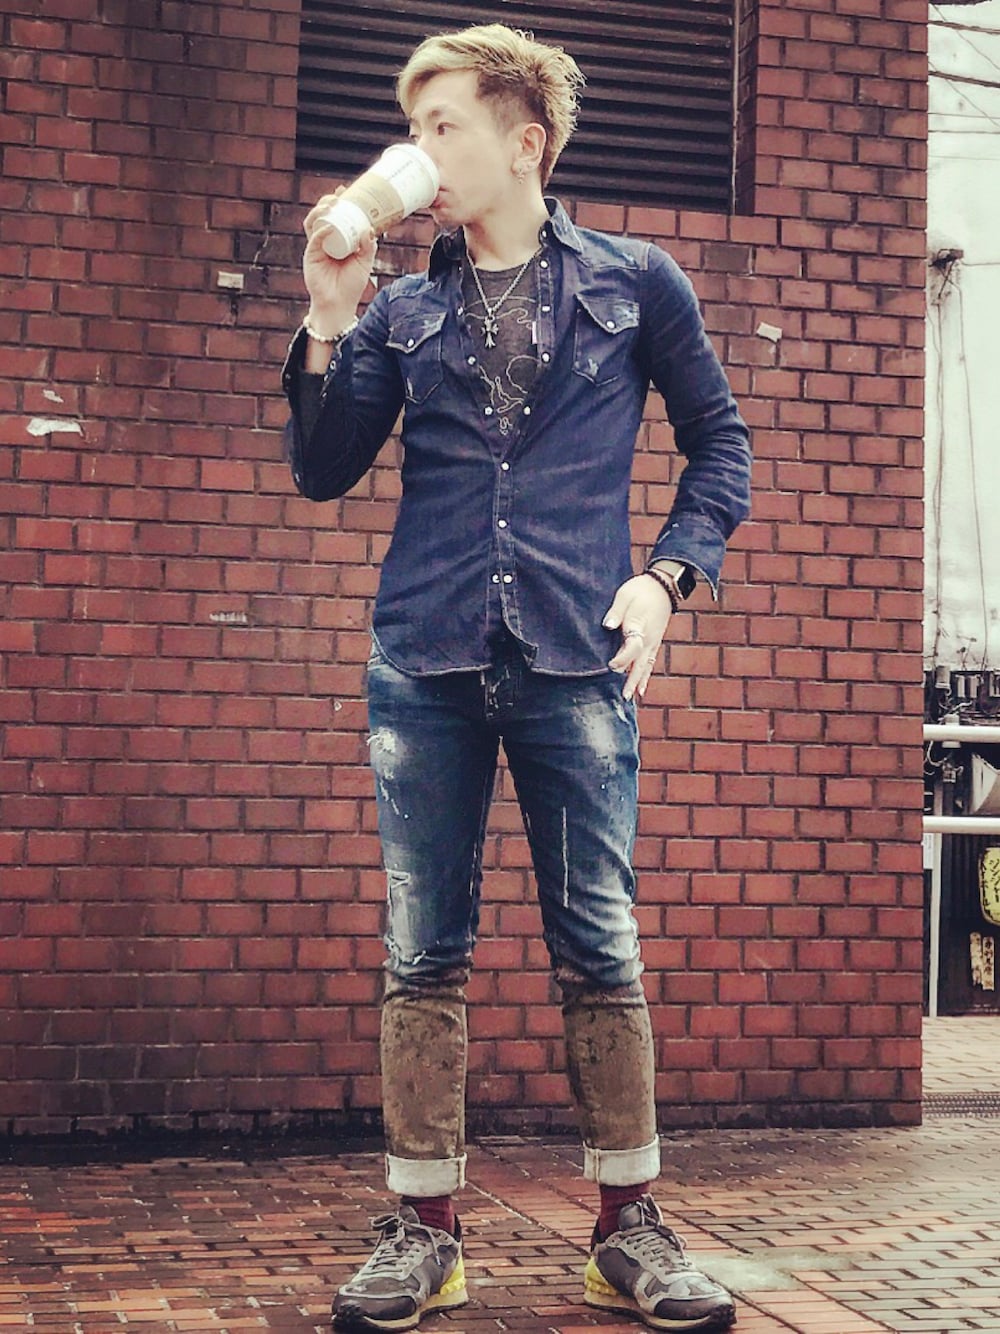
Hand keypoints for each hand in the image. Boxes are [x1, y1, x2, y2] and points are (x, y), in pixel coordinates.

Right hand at [301, 188, 377, 333]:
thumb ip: (368, 247)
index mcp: (338, 240)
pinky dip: (321, 231)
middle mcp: (325, 240)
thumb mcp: (364, 263)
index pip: (336, 216)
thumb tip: (370, 229)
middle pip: (322, 215)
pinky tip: (328, 227)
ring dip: (319, 211)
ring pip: (313, 222)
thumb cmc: (351, 286)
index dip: (340, 202)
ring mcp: (316, 248)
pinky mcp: (311, 257)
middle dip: (328, 201)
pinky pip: (314, 240)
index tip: (347, 191)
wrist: (339, 306)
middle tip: (339, 195)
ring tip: (330, 204)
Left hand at [604, 574, 673, 700]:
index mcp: (639, 625)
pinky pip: (650, 663)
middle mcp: (648, 638)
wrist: (663, 586)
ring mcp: (653, 642)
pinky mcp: (654, 643)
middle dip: (631, 680)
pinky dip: (645, 676)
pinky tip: (641, 689)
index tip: (610, 665)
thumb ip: (616, 611)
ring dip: (638, 682)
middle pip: (640, 663)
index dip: (622, 658)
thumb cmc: (640, 590)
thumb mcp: (625, 595)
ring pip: (646, 666)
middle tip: (624, 696)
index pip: (632, 646)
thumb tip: (607, 625)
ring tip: (631, 697)